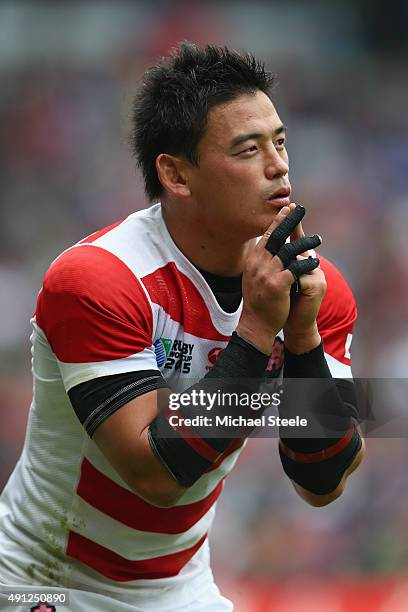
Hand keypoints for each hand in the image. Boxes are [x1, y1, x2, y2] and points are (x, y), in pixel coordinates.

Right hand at [237, 204, 319, 354]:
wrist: (255, 324)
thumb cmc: (258, 300)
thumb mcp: (253, 275)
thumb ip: (260, 259)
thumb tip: (266, 242)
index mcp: (253, 259)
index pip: (267, 234)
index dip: (278, 220)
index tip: (289, 208)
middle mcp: (258, 263)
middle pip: (276, 236)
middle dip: (289, 220)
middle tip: (300, 208)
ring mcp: (267, 273)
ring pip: (289, 250)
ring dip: (305, 243)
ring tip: (318, 239)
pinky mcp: (278, 285)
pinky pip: (296, 269)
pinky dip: (307, 264)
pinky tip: (316, 260)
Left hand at [284, 218, 326, 353]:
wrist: (294, 323)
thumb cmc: (285, 300)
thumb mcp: (278, 278)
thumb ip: (276, 261)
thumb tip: (264, 242)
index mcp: (303, 262)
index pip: (296, 239)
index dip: (290, 224)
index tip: (286, 207)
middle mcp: (313, 265)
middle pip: (300, 244)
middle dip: (293, 228)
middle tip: (287, 211)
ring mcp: (317, 275)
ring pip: (299, 259)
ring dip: (286, 259)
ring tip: (277, 259)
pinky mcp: (317, 287)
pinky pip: (302, 276)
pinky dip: (291, 277)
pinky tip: (284, 281)